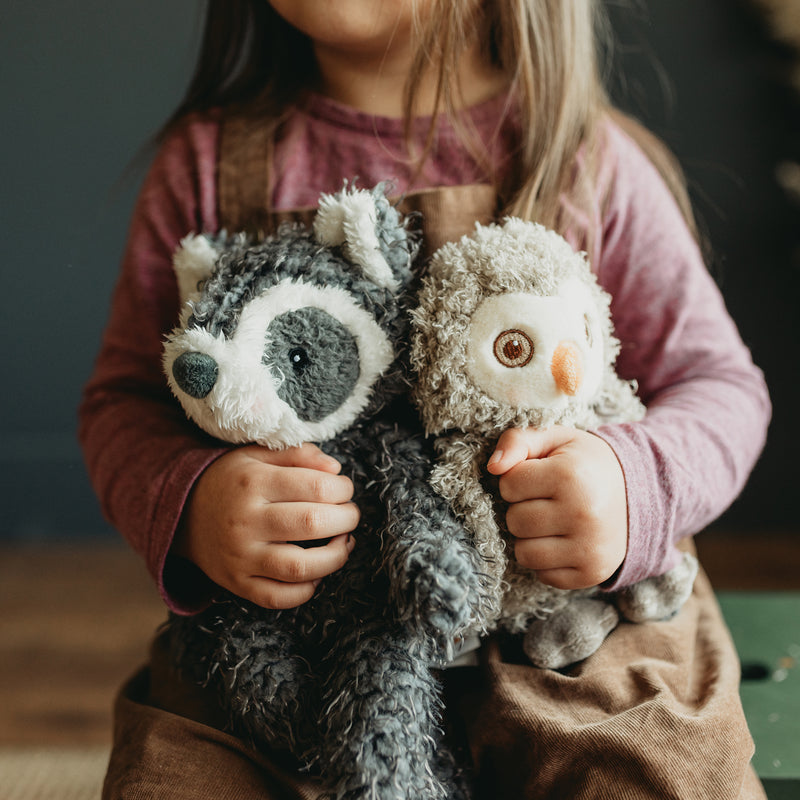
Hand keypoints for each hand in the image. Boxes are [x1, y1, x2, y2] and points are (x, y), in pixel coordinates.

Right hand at [173, 443, 358, 608]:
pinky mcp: (237, 583)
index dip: (343, 489)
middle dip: (346, 519)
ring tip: (343, 543)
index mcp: (254, 482)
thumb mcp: (258, 454)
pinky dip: (307, 590)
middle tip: (349, 515)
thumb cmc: (232, 481)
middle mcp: (246, 520)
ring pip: (300, 567)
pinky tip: (317, 572)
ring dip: (336, 556)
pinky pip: (279, 598)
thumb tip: (335, 470)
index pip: (317, 486)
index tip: (344, 490)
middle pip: (313, 523)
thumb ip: (298, 454)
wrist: (181, 513)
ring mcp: (241, 556)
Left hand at [486, 426, 627, 589]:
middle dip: (522, 508)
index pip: (509, 484)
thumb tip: (493, 466)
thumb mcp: (555, 440)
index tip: (539, 477)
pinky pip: (543, 575)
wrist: (641, 493)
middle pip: (515, 521)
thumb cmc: (584, 464)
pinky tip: (563, 541)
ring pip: (524, 553)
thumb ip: (517, 441)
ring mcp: (589, 547)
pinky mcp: (592, 572)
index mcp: (570, 475)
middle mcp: (582, 513)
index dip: (518, 479)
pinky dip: (546, 560)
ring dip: (530, 538)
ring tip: (552, 521)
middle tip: (547, 500)